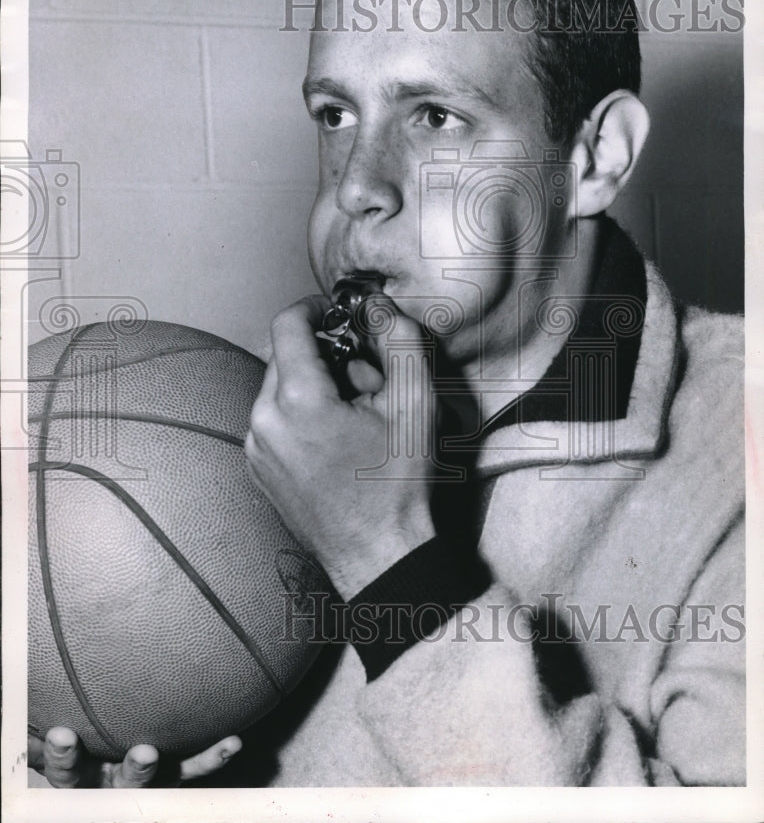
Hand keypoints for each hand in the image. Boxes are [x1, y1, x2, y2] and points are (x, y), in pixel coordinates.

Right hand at [28, 726, 241, 787]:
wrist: (109, 774)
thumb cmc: (80, 745)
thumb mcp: (58, 744)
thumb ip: (40, 731)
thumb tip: (22, 701)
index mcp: (81, 775)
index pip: (67, 769)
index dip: (63, 755)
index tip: (62, 733)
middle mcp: (114, 784)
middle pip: (123, 783)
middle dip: (135, 770)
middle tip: (146, 753)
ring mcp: (147, 784)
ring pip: (162, 781)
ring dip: (173, 768)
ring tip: (178, 750)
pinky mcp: (174, 778)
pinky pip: (195, 770)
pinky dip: (213, 757)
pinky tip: (234, 741)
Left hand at [245, 295, 437, 597]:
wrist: (378, 556)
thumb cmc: (397, 485)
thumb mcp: (415, 404)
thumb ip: (399, 340)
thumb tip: (376, 305)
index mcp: (297, 401)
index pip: (288, 323)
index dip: (316, 307)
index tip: (341, 313)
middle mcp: (263, 422)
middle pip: (285, 356)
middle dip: (324, 354)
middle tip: (366, 380)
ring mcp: (256, 449)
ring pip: (279, 388)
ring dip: (314, 385)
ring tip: (354, 417)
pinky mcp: (257, 468)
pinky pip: (273, 420)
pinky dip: (301, 414)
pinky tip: (336, 440)